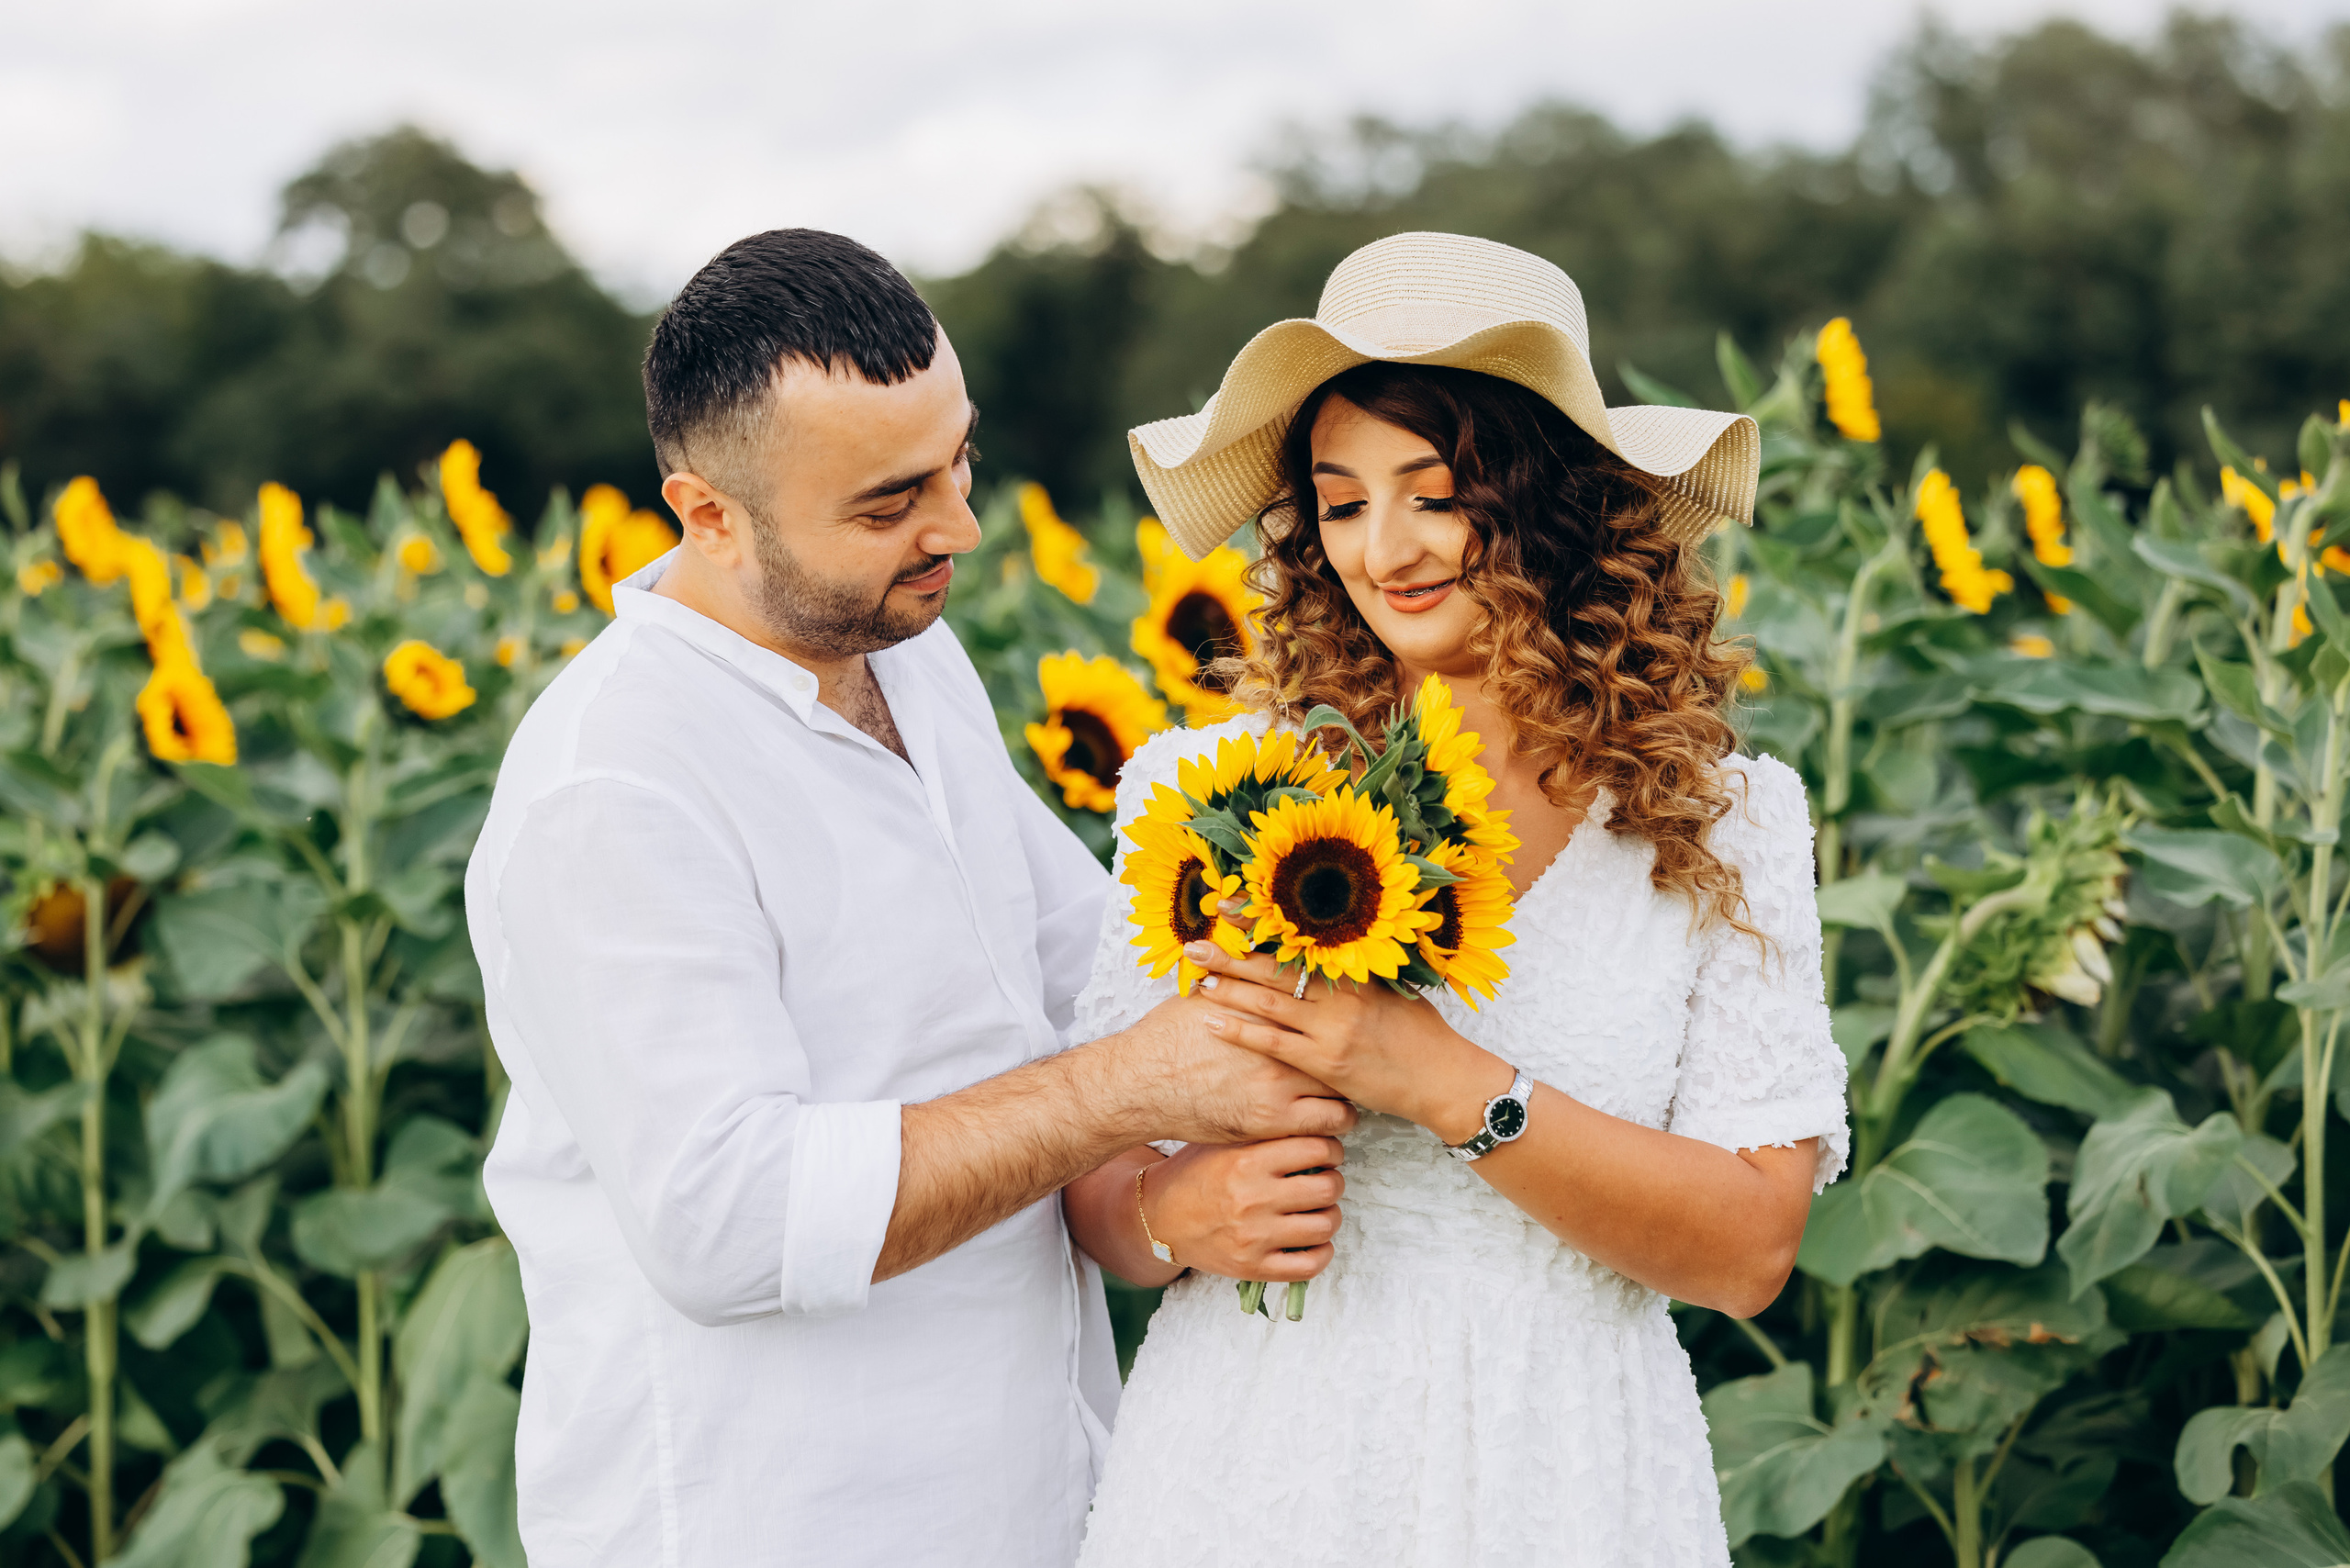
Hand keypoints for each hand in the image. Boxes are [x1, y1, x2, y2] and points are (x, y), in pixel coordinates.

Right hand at [1091, 991, 1358, 1145]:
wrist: (1139, 1083)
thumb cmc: (1165, 1041)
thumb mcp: (1202, 999)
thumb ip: (1233, 988)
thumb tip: (1241, 968)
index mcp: (1267, 1014)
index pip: (1323, 1013)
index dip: (1337, 1024)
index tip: (1339, 1034)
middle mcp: (1280, 1048)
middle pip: (1338, 1054)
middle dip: (1347, 1064)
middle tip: (1350, 1070)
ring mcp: (1279, 1087)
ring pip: (1340, 1094)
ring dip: (1345, 1099)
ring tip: (1343, 1102)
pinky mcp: (1270, 1123)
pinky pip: (1325, 1127)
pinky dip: (1333, 1128)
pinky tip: (1329, 1128)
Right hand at [1147, 1137, 1344, 1281]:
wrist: (1157, 1217)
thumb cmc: (1194, 1173)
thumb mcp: (1222, 1140)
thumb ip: (1265, 1132)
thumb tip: (1316, 1125)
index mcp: (1246, 1161)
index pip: (1317, 1148)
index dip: (1332, 1148)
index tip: (1328, 1152)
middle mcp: (1252, 1199)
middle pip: (1328, 1188)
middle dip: (1333, 1181)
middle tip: (1325, 1179)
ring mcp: (1253, 1238)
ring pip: (1325, 1226)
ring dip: (1330, 1215)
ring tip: (1319, 1208)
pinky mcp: (1252, 1268)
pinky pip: (1309, 1265)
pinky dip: (1322, 1252)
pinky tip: (1314, 1240)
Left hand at [1186, 941, 1505, 1138]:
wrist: (1443, 1079)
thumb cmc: (1422, 1034)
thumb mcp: (1393, 991)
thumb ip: (1358, 973)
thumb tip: (1331, 950)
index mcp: (1355, 971)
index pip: (1297, 940)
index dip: (1259, 924)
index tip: (1228, 908)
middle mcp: (1339, 995)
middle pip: (1273, 969)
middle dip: (1231, 955)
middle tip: (1195, 943)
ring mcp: (1330, 1029)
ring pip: (1266, 1003)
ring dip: (1228, 989)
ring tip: (1197, 977)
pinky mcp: (1324, 1063)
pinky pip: (1273, 1043)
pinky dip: (1240, 1031)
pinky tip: (1211, 1023)